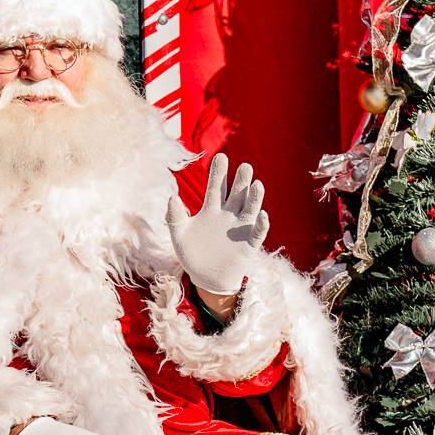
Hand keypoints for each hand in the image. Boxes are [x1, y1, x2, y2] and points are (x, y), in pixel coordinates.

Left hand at [165, 154, 270, 297]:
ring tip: (256, 184)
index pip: (216, 187)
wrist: (205, 278)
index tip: (221, 156)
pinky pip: (257, 232)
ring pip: (250, 208)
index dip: (218, 173)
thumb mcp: (179, 234)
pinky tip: (263, 215)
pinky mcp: (249, 244)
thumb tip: (172, 197)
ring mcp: (240, 228)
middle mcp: (228, 215)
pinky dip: (261, 224)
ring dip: (254, 197)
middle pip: (236, 193)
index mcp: (211, 209)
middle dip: (240, 180)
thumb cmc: (192, 254)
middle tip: (244, 166)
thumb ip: (175, 216)